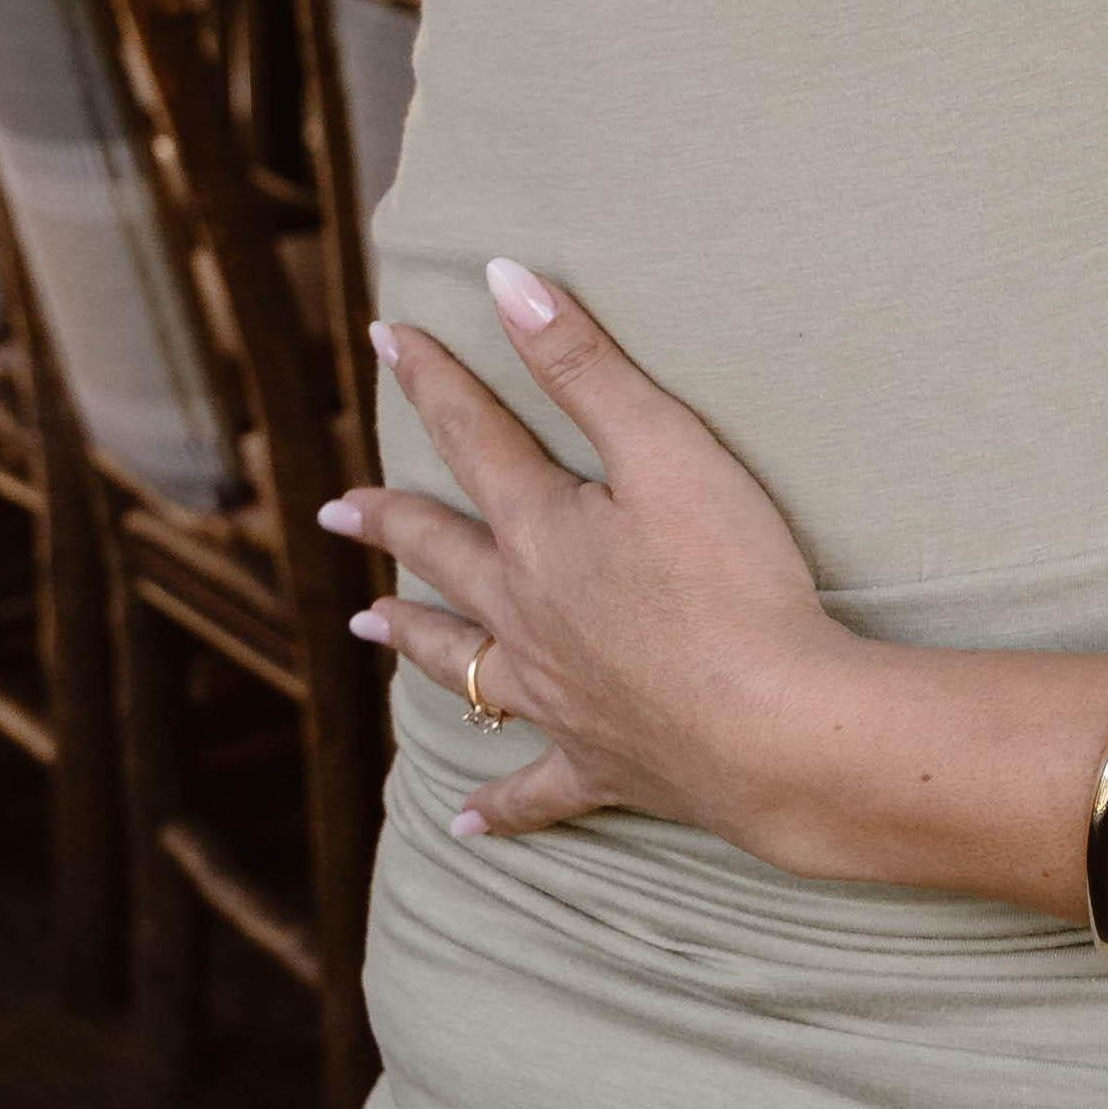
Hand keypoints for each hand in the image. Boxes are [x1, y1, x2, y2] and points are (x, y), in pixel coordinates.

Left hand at [320, 267, 850, 844]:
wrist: (770, 730)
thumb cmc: (731, 582)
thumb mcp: (667, 450)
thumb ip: (585, 367)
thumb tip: (504, 281)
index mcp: (541, 531)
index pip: (475, 436)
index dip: (434, 379)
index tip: (385, 338)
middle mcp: (525, 614)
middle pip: (443, 555)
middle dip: (390, 522)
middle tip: (337, 509)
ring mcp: (556, 696)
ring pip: (462, 664)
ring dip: (413, 641)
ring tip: (367, 628)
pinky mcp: (600, 764)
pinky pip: (534, 792)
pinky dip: (500, 808)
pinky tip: (467, 827)